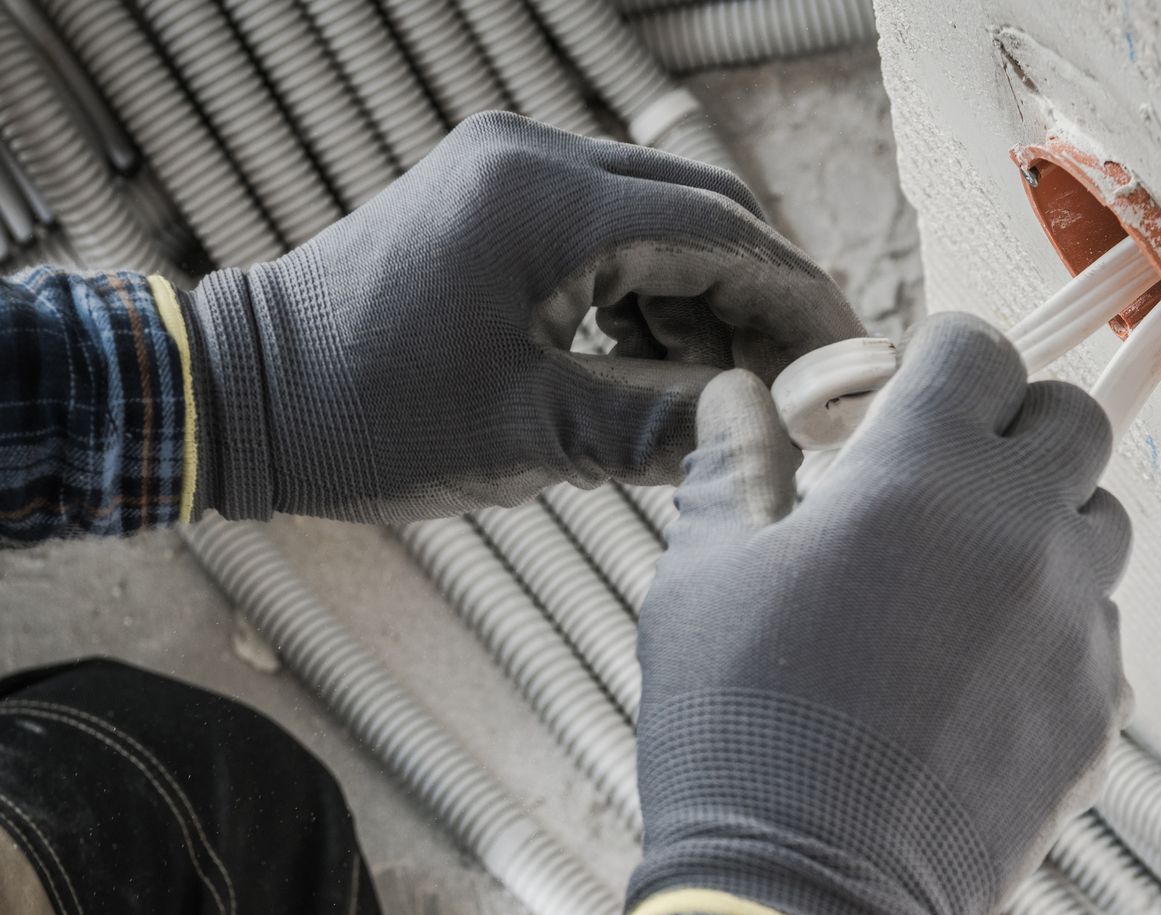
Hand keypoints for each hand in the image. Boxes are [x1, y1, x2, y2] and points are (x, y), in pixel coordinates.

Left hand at [181, 112, 862, 522]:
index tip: (848, 361)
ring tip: (725, 395)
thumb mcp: (539, 438)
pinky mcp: (493, 198)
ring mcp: (509, 171)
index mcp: (547, 205)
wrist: (242, 393)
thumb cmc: (368, 417)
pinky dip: (649, 297)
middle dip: (761, 301)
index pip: (722, 235)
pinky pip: (608, 233)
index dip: (798, 302)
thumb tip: (773, 428)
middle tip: (802, 384)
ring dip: (705, 304)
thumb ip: (668, 427)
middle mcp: (533, 160)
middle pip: (702, 215)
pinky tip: (657, 368)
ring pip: (660, 223)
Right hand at [627, 313, 1132, 914]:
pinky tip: (983, 680)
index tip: (906, 399)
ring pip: (1104, 523)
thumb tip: (738, 400)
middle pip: (1073, 418)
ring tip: (968, 582)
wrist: (807, 900)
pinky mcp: (1101, 707)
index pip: (979, 346)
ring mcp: (1077, 621)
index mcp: (921, 471)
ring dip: (1048, 526)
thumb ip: (734, 465)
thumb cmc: (742, 735)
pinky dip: (1058, 632)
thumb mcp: (702, 578)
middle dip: (1014, 429)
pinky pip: (1104, 631)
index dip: (940, 362)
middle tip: (946, 479)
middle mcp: (1023, 530)